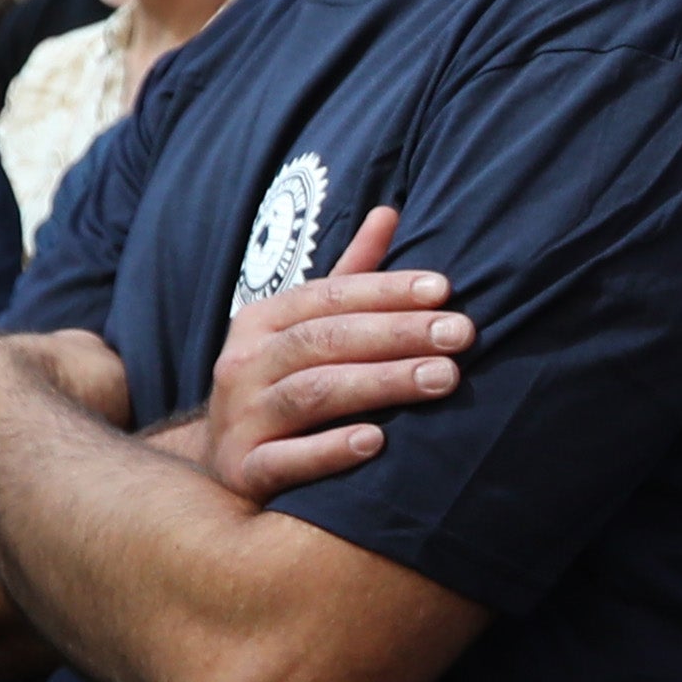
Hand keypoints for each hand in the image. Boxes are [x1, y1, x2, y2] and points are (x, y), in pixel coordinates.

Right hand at [199, 206, 463, 501]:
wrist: (219, 468)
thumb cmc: (280, 385)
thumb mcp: (302, 327)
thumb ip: (347, 276)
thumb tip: (390, 212)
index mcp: (262, 321)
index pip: (329, 296)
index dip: (386, 290)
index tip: (445, 289)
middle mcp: (244, 364)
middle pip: (324, 340)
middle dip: (397, 334)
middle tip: (461, 334)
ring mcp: (241, 418)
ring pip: (311, 393)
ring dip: (379, 383)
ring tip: (442, 379)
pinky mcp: (244, 470)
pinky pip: (285, 460)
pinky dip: (329, 450)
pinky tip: (375, 443)